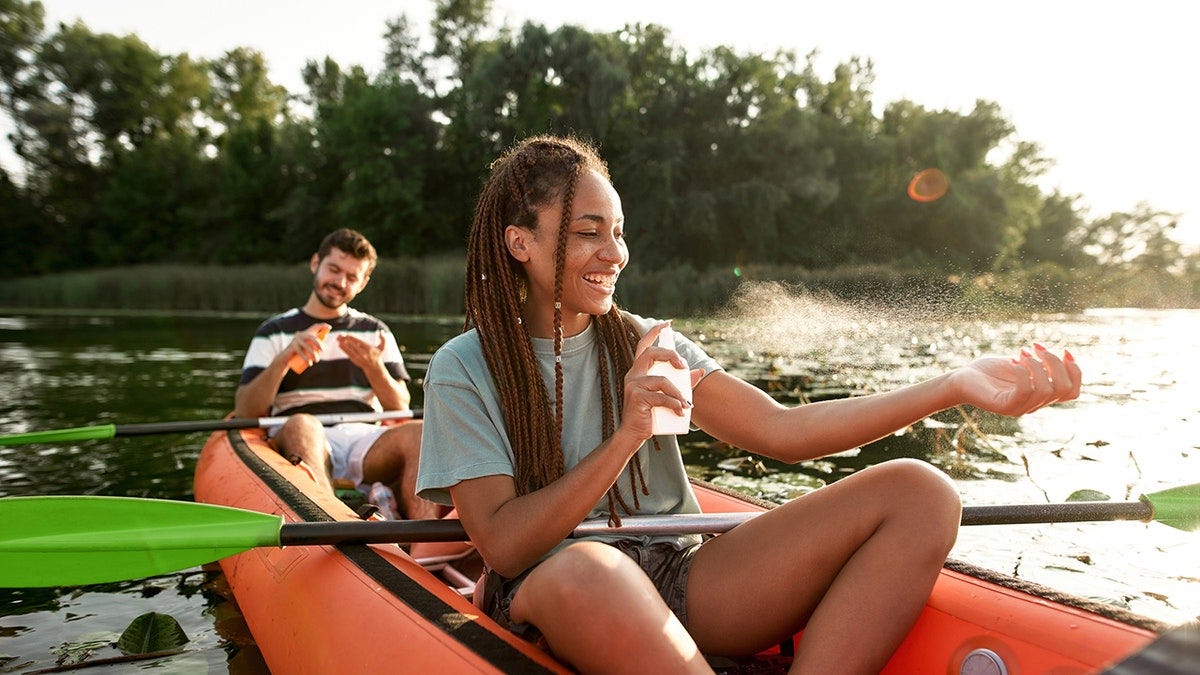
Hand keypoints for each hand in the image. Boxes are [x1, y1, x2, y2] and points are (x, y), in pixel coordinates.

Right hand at [287, 323, 329, 369]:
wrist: (286, 357)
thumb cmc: (300, 352)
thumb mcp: (307, 347)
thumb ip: (314, 346)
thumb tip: (325, 348)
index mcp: (305, 333)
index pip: (314, 327)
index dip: (322, 326)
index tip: (329, 327)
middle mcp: (300, 335)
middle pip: (311, 337)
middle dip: (319, 343)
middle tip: (323, 351)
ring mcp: (296, 340)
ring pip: (307, 346)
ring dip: (313, 354)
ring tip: (317, 360)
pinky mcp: (292, 347)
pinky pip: (300, 352)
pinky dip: (305, 358)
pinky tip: (309, 363)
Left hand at [337, 329, 385, 370]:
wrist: (374, 368)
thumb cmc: (378, 356)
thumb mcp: (383, 348)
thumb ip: (383, 339)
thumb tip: (381, 331)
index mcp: (369, 349)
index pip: (359, 342)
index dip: (353, 339)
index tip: (347, 335)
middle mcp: (363, 353)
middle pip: (353, 345)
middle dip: (345, 340)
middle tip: (340, 335)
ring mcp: (358, 357)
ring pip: (349, 349)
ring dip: (343, 344)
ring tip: (337, 339)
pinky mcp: (355, 360)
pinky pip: (348, 353)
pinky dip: (343, 349)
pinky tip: (339, 345)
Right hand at [619, 323, 701, 440]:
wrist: (634, 434)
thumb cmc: (651, 414)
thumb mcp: (667, 396)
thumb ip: (682, 383)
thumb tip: (700, 371)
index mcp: (639, 371)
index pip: (643, 345)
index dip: (654, 332)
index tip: (666, 324)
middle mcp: (633, 375)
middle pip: (651, 353)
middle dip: (670, 355)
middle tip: (683, 366)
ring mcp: (633, 385)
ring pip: (662, 380)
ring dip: (678, 392)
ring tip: (686, 404)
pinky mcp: (636, 398)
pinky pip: (661, 397)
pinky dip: (674, 404)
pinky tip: (681, 412)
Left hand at [952, 345, 1080, 415]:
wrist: (960, 379)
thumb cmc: (989, 371)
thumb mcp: (1020, 364)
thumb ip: (1041, 364)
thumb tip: (1066, 356)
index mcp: (1040, 396)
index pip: (1072, 392)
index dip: (1075, 371)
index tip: (1064, 350)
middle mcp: (1033, 405)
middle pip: (1063, 389)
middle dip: (1055, 363)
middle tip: (1036, 347)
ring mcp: (1019, 408)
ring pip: (1046, 391)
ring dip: (1037, 366)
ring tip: (1021, 353)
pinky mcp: (1004, 406)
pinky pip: (1024, 391)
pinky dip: (1022, 372)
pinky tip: (1012, 361)